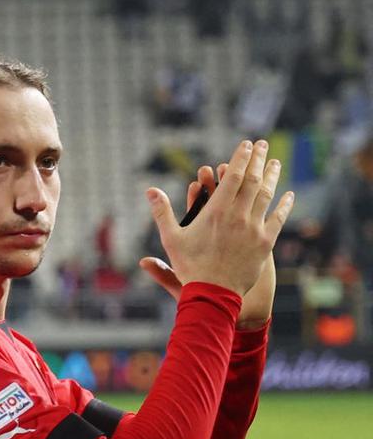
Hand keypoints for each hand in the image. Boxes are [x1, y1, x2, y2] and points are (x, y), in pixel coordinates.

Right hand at [142, 139, 291, 298]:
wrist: (213, 294)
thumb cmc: (189, 266)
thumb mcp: (171, 238)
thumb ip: (162, 212)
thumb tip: (150, 190)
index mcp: (217, 212)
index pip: (233, 177)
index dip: (240, 158)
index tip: (245, 144)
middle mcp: (239, 216)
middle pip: (252, 180)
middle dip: (257, 159)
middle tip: (262, 144)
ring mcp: (255, 229)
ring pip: (266, 196)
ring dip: (271, 176)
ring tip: (274, 162)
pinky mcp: (265, 243)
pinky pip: (278, 219)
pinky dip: (284, 205)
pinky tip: (289, 194)